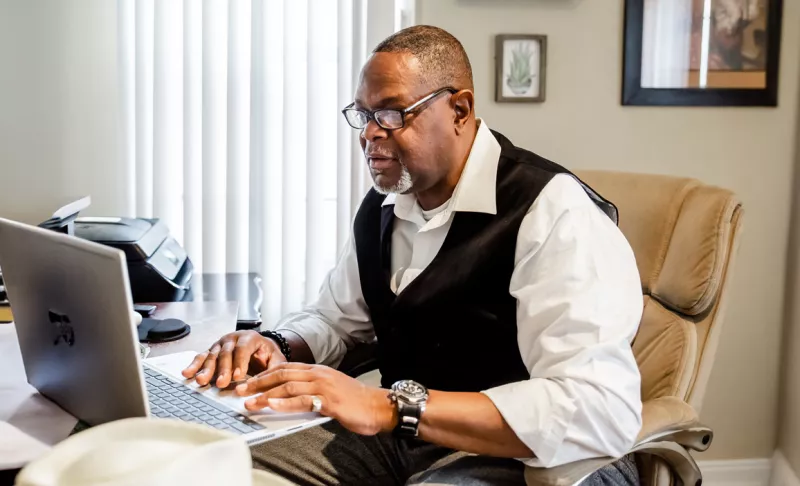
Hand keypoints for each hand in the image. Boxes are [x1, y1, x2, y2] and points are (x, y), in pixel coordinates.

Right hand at [181, 331, 286, 388]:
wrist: (260, 347)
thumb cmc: (268, 354)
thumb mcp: (277, 359)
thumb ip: (274, 368)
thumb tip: (271, 382)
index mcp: (250, 337)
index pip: (243, 348)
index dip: (240, 362)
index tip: (238, 376)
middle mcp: (233, 338)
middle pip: (226, 353)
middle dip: (223, 369)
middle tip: (222, 383)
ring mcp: (221, 344)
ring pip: (212, 355)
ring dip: (206, 369)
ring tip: (201, 381)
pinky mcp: (212, 351)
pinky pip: (202, 357)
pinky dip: (194, 366)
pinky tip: (187, 373)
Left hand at [235, 363, 396, 435]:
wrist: (379, 406)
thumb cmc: (356, 401)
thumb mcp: (331, 390)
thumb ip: (312, 390)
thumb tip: (293, 397)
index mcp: (318, 371)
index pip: (286, 368)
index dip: (264, 374)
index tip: (248, 383)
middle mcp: (319, 374)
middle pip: (282, 374)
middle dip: (259, 382)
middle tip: (241, 391)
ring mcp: (324, 386)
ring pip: (288, 386)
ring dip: (266, 394)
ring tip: (250, 402)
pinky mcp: (329, 401)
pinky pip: (303, 400)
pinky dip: (285, 403)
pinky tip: (273, 405)